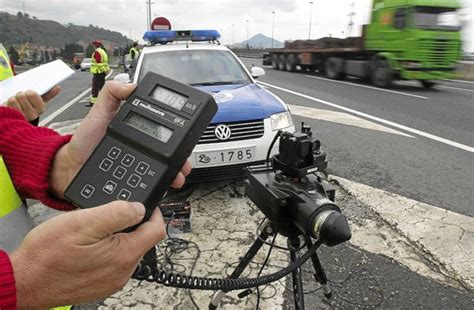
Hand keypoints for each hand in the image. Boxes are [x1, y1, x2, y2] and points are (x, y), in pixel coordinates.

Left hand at [5, 86, 60, 120]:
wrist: (21, 122)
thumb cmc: (30, 109)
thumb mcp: (40, 102)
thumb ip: (49, 94)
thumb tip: (58, 87)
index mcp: (40, 108)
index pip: (32, 94)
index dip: (29, 92)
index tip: (29, 94)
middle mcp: (32, 114)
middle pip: (21, 95)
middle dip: (20, 94)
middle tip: (21, 99)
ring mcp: (21, 117)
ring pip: (13, 99)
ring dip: (12, 99)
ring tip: (15, 104)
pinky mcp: (10, 118)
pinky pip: (6, 105)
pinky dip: (6, 104)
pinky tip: (10, 107)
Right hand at [11, 201, 165, 307]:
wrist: (24, 281)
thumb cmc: (48, 255)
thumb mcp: (83, 222)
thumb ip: (117, 212)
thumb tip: (140, 207)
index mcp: (124, 256)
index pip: (157, 230)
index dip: (154, 212)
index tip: (143, 203)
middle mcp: (123, 272)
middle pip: (144, 240)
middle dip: (132, 224)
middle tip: (107, 216)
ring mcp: (113, 281)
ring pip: (129, 250)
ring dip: (119, 237)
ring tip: (94, 231)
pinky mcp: (102, 284)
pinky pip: (115, 262)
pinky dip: (109, 250)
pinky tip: (89, 245)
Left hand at [49, 81, 191, 197]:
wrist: (70, 169)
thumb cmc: (84, 142)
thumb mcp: (98, 113)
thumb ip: (111, 94)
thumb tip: (132, 85)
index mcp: (138, 130)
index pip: (164, 130)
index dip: (177, 135)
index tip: (184, 138)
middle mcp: (142, 149)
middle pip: (170, 154)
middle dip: (181, 160)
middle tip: (183, 165)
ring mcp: (139, 166)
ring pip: (165, 171)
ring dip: (174, 175)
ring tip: (176, 178)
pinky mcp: (133, 183)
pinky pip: (150, 185)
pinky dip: (160, 187)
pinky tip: (163, 187)